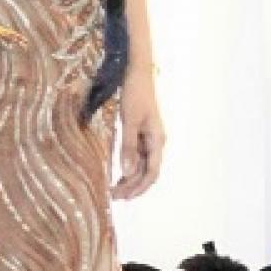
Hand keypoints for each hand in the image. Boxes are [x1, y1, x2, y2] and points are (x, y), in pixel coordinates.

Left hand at [112, 72, 165, 200]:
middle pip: (147, 172)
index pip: (151, 172)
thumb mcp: (129, 121)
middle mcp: (156, 142)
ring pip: (142, 166)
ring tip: (114, 189)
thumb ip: (128, 147)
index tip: (124, 197)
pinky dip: (128, 167)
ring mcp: (149, 138)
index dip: (139, 187)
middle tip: (113, 196)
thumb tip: (127, 172)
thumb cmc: (135, 94)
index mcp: (157, 140)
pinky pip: (137, 156)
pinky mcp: (141, 133)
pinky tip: (118, 173)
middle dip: (133, 186)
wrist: (137, 73)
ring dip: (130, 179)